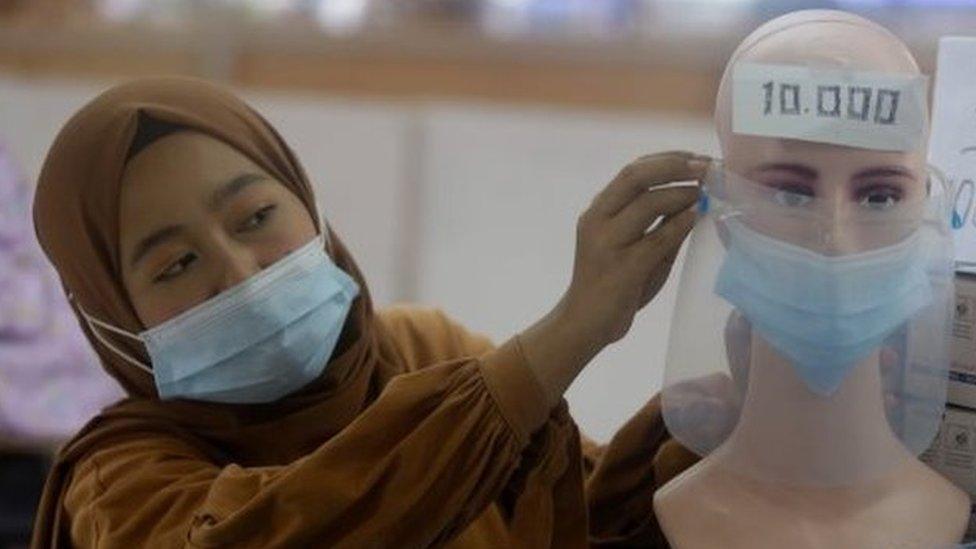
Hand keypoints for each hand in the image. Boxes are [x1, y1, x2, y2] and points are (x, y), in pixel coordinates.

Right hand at [561, 151, 706, 346]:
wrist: (584, 322)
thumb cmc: (614, 284)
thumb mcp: (634, 246)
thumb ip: (659, 223)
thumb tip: (698, 196)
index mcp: (598, 210)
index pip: (632, 170)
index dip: (667, 158)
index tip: (697, 157)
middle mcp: (597, 220)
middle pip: (636, 176)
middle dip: (676, 166)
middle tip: (708, 167)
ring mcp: (607, 244)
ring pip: (648, 203)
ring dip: (682, 193)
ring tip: (707, 192)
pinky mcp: (622, 269)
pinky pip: (657, 238)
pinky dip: (680, 223)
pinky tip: (697, 216)